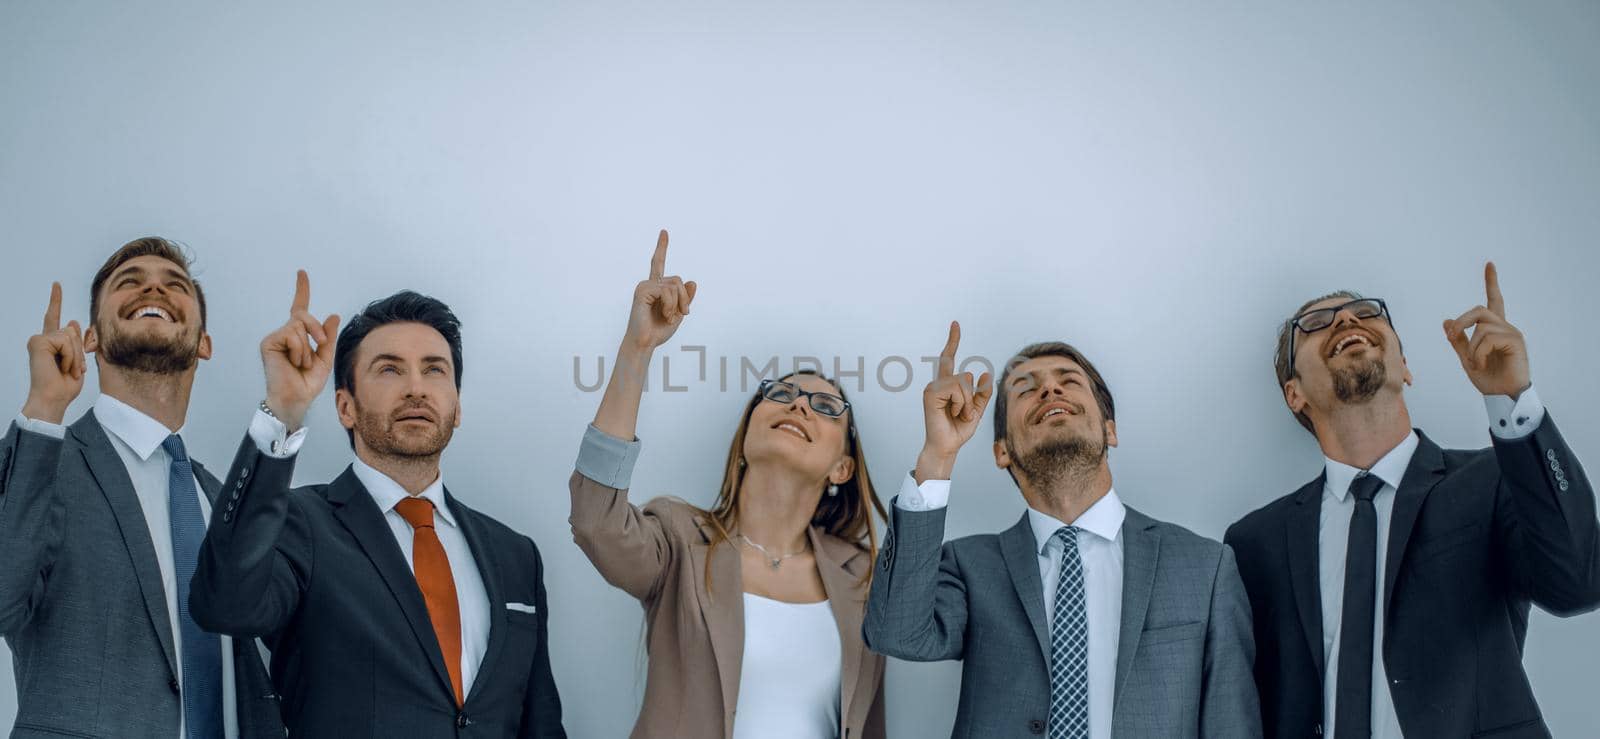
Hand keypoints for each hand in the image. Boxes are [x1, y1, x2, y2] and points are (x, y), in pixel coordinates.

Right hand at [20, 282, 85, 423]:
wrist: (54, 398)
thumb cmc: (65, 386)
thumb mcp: (78, 361)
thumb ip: (77, 341)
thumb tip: (73, 321)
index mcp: (52, 343)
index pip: (54, 318)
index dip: (56, 300)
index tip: (56, 284)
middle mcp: (43, 339)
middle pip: (72, 330)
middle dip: (79, 352)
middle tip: (72, 371)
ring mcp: (39, 339)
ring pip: (71, 335)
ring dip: (75, 356)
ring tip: (67, 370)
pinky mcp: (38, 341)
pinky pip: (65, 341)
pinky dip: (69, 356)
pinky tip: (61, 367)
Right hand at [261, 271, 340, 431]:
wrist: (296, 398)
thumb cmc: (308, 381)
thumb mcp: (325, 357)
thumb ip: (328, 337)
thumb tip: (333, 315)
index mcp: (299, 336)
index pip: (299, 308)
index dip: (301, 290)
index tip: (301, 272)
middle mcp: (285, 333)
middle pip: (303, 315)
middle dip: (317, 329)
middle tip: (321, 343)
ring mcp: (276, 337)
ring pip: (299, 326)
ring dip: (307, 347)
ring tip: (301, 363)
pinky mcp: (268, 342)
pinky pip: (291, 335)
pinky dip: (299, 349)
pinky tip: (293, 362)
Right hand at [621, 230, 696, 353]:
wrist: (645, 343)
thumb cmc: (658, 331)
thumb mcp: (679, 313)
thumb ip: (685, 298)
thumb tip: (692, 281)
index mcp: (656, 287)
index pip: (658, 263)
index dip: (661, 247)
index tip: (664, 232)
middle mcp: (649, 283)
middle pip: (678, 280)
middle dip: (685, 299)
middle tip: (683, 314)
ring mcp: (644, 286)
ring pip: (675, 285)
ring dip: (678, 304)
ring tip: (669, 318)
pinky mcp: (642, 291)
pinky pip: (667, 291)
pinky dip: (672, 306)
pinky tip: (666, 316)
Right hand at [915, 321, 992, 481]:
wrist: (947, 446)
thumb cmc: (958, 429)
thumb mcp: (977, 409)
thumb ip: (982, 392)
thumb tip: (986, 373)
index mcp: (947, 384)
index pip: (949, 358)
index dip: (953, 340)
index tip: (955, 323)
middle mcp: (937, 383)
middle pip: (965, 376)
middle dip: (971, 398)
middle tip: (962, 414)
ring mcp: (932, 387)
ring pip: (963, 382)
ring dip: (967, 403)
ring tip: (958, 415)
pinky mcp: (930, 394)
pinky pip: (957, 389)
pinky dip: (961, 404)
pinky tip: (952, 414)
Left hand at [1443, 262, 1529, 397]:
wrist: (1503, 395)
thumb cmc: (1488, 377)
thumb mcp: (1467, 358)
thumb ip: (1458, 340)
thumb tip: (1445, 321)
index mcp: (1493, 329)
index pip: (1493, 300)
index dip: (1491, 282)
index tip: (1489, 264)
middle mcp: (1504, 327)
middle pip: (1478, 310)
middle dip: (1460, 322)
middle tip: (1450, 337)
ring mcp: (1512, 333)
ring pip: (1480, 328)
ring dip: (1471, 348)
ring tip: (1475, 363)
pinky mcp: (1516, 341)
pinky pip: (1488, 339)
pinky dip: (1478, 353)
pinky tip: (1482, 364)